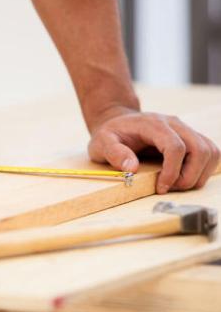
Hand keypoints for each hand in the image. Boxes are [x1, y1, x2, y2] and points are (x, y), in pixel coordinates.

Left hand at [88, 109, 219, 193]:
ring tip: (176, 185)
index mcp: (153, 124)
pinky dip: (201, 169)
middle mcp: (174, 124)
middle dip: (188, 176)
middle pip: (200, 149)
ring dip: (198, 174)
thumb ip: (114, 153)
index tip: (161, 188)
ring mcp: (184, 130)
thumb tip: (131, 168)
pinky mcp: (189, 138)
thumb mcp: (102, 143)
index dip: (172, 171)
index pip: (176, 147)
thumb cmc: (110, 134)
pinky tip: (183, 178)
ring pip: (210, 151)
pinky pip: (208, 152)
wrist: (117, 122)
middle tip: (168, 189)